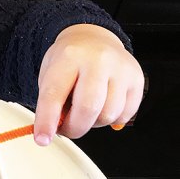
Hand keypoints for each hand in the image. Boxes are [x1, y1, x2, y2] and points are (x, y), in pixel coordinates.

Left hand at [34, 24, 143, 145]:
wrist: (92, 39)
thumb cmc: (69, 60)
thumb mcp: (50, 74)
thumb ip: (50, 103)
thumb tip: (50, 132)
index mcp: (69, 57)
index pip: (55, 95)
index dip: (47, 121)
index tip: (42, 139)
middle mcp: (98, 60)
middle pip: (88, 108)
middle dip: (74, 128)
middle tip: (65, 128)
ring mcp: (121, 69)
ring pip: (108, 115)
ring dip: (92, 123)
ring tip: (84, 111)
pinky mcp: (137, 79)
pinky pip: (124, 114)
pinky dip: (110, 119)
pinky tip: (101, 106)